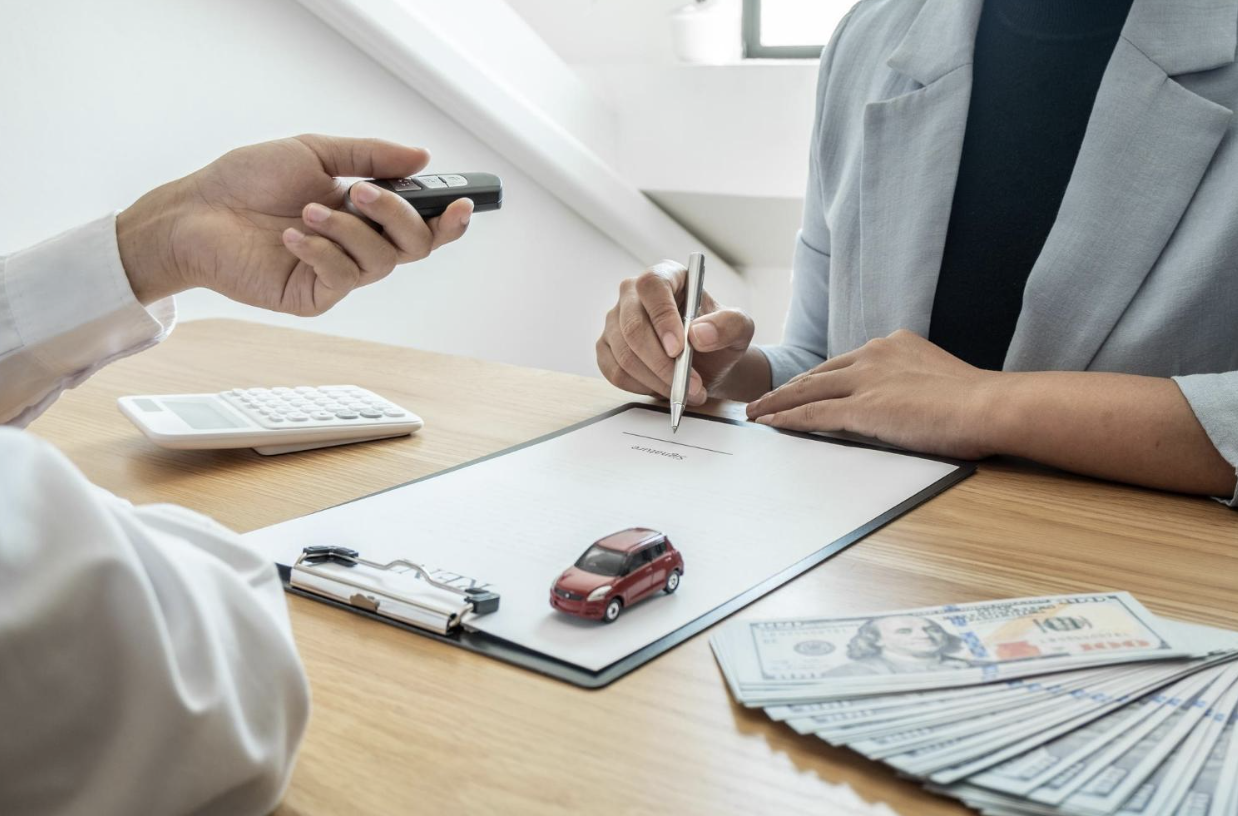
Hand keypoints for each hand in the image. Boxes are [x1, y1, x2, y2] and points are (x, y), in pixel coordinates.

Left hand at [116, 134, 472, 314]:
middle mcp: (359, 244)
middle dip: (397, 217)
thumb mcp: (315, 152)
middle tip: (362, 195)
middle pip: (415, 246)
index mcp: (365, 212)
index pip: (421, 223)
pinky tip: (292, 237)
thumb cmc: (247, 180)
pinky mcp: (314, 296)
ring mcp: (339, 273)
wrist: (197, 212)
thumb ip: (371, 156)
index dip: (449, 219)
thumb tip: (422, 157)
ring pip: (381, 262)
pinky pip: (343, 278)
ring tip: (307, 213)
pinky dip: (321, 252)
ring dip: (348, 231)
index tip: (462, 204)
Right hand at [596, 260, 754, 403]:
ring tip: (687, 391)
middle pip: (633, 326)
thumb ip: (728, 325)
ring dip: (657, 380)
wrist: (707, 363)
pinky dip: (642, 387)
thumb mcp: (740, 328)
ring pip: (625, 355)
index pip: (652, 286)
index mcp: (666, 276)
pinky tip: (664, 387)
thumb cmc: (719, 338)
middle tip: (690, 384)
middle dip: (662, 363)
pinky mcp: (606, 348)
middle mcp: (633, 294)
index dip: (662, 317)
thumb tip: (699, 335)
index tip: (679, 349)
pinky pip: (615, 372)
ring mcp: (615, 321)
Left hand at [745, 329, 999, 458]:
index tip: (799, 387)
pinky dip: (787, 419)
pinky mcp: (863, 407)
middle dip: (788, 388)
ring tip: (755, 413)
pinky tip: (770, 425)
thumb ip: (911, 386)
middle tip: (764, 400)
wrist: (990, 406)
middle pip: (818, 373)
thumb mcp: (937, 382)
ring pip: (808, 391)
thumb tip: (902, 405)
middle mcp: (875, 354)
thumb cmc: (978, 403)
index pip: (843, 363)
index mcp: (894, 345)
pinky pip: (814, 414)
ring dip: (777, 403)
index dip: (817, 378)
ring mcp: (866, 380)